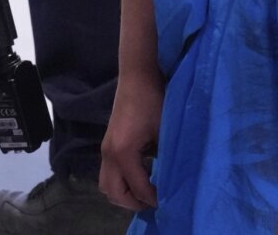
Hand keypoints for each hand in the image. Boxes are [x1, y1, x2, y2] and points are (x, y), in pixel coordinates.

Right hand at [100, 68, 164, 210]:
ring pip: (107, 184)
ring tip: (146, 188)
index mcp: (123, 153)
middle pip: (113, 193)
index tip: (169, 201)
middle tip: (155, 200)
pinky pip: (109, 172)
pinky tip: (142, 172)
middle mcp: (109, 154)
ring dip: (124, 192)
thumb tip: (172, 182)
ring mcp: (106, 148)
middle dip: (133, 202)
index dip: (154, 199)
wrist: (137, 76)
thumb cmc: (153, 101)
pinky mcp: (108, 143)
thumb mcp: (164, 132)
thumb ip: (164, 160)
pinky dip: (122, 179)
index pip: (137, 188)